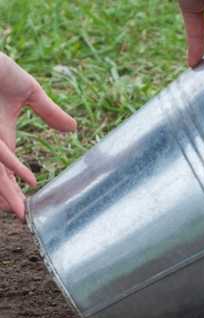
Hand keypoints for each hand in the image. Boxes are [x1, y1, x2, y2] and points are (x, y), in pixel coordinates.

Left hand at [0, 54, 75, 219]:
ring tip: (18, 211)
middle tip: (21, 217)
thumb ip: (49, 111)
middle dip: (8, 197)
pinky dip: (11, 165)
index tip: (23, 207)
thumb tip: (73, 128)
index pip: (6, 169)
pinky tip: (23, 179)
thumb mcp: (28, 90)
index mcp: (0, 136)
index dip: (13, 188)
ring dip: (5, 191)